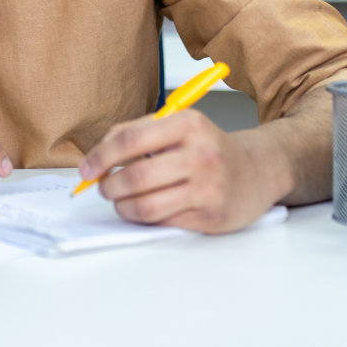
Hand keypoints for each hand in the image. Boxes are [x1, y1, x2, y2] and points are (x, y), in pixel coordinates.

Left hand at [78, 110, 288, 233]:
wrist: (260, 169)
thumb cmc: (209, 147)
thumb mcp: (178, 126)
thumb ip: (136, 134)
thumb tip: (96, 158)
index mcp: (188, 124)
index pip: (129, 140)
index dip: (100, 157)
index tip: (86, 168)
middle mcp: (201, 155)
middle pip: (134, 177)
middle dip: (108, 186)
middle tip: (103, 187)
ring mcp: (209, 188)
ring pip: (146, 206)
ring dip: (123, 207)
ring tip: (121, 201)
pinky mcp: (212, 217)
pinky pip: (164, 222)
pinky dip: (145, 218)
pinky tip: (146, 209)